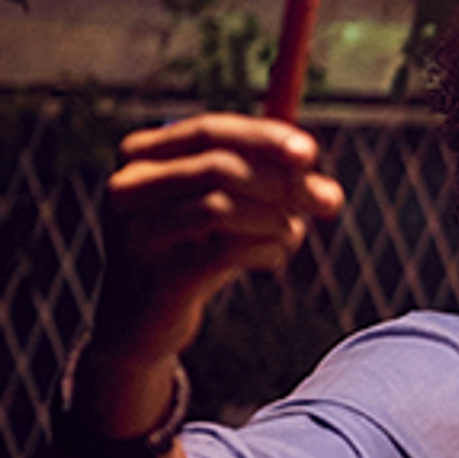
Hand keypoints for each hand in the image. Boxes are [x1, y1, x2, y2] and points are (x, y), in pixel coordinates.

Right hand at [90, 115, 344, 366]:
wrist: (140, 326)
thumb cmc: (189, 253)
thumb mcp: (220, 208)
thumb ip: (263, 182)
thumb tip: (321, 180)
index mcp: (140, 158)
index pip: (210, 131)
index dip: (264, 138)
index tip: (310, 153)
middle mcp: (129, 190)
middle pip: (219, 167)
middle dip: (283, 182)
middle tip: (330, 201)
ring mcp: (140, 234)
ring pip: (223, 208)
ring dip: (276, 220)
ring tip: (290, 235)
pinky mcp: (161, 277)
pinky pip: (227, 251)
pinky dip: (266, 250)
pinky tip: (274, 258)